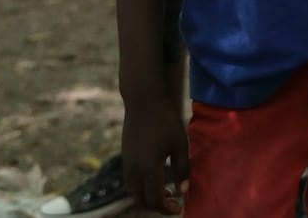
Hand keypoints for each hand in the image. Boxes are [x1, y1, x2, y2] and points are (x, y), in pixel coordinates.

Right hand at [122, 97, 188, 214]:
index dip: (167, 209)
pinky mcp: (124, 158)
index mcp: (149, 167)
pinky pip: (130, 182)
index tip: (179, 208)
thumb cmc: (166, 120)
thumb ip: (182, 168)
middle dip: (157, 207)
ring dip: (148, 198)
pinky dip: (142, 188)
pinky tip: (156, 179)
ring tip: (167, 192)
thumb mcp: (180, 143)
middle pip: (141, 201)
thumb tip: (183, 191)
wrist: (143, 101)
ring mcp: (127, 164)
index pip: (155, 200)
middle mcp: (134, 170)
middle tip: (174, 202)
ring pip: (133, 193)